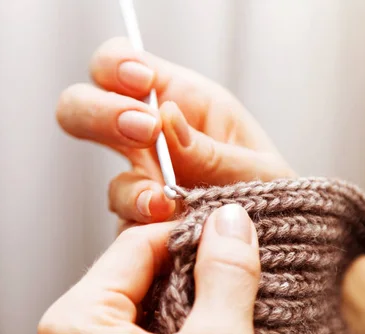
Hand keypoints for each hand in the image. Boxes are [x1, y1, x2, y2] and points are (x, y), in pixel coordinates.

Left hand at [28, 204, 261, 333]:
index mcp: (72, 329)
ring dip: (174, 305)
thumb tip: (230, 220)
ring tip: (219, 305)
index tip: (227, 232)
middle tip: (229, 269)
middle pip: (128, 280)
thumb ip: (226, 274)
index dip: (186, 232)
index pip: (134, 245)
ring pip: (128, 316)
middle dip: (181, 270)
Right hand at [56, 37, 294, 226]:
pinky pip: (127, 224)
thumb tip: (167, 120)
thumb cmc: (271, 189)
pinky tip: (173, 225)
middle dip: (101, 114)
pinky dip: (147, 226)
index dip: (116, 66)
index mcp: (181, 103)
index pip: (120, 65)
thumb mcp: (256, 165)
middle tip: (144, 132)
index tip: (141, 87)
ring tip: (168, 200)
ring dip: (133, 189)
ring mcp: (145, 184)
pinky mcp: (143, 224)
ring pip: (110, 179)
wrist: (280, 239)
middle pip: (84, 110)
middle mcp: (152, 141)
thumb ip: (211, 150)